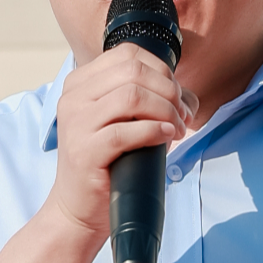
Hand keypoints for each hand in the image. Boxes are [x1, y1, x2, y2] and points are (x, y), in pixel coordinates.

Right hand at [48, 44, 198, 237]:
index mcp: (79, 83)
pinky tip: (167, 137)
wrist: (79, 208)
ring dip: (166, 110)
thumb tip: (189, 98)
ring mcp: (76, 124)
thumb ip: (151, 102)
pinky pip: (127, 131)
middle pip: (133, 71)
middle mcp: (73, 98)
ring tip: (177, 128)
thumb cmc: (107, 164)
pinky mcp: (85, 151)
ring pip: (132, 96)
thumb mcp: (124, 123)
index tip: (175, 96)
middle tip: (182, 115)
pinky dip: (155, 130)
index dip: (161, 70)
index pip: (127, 54)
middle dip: (168, 91)